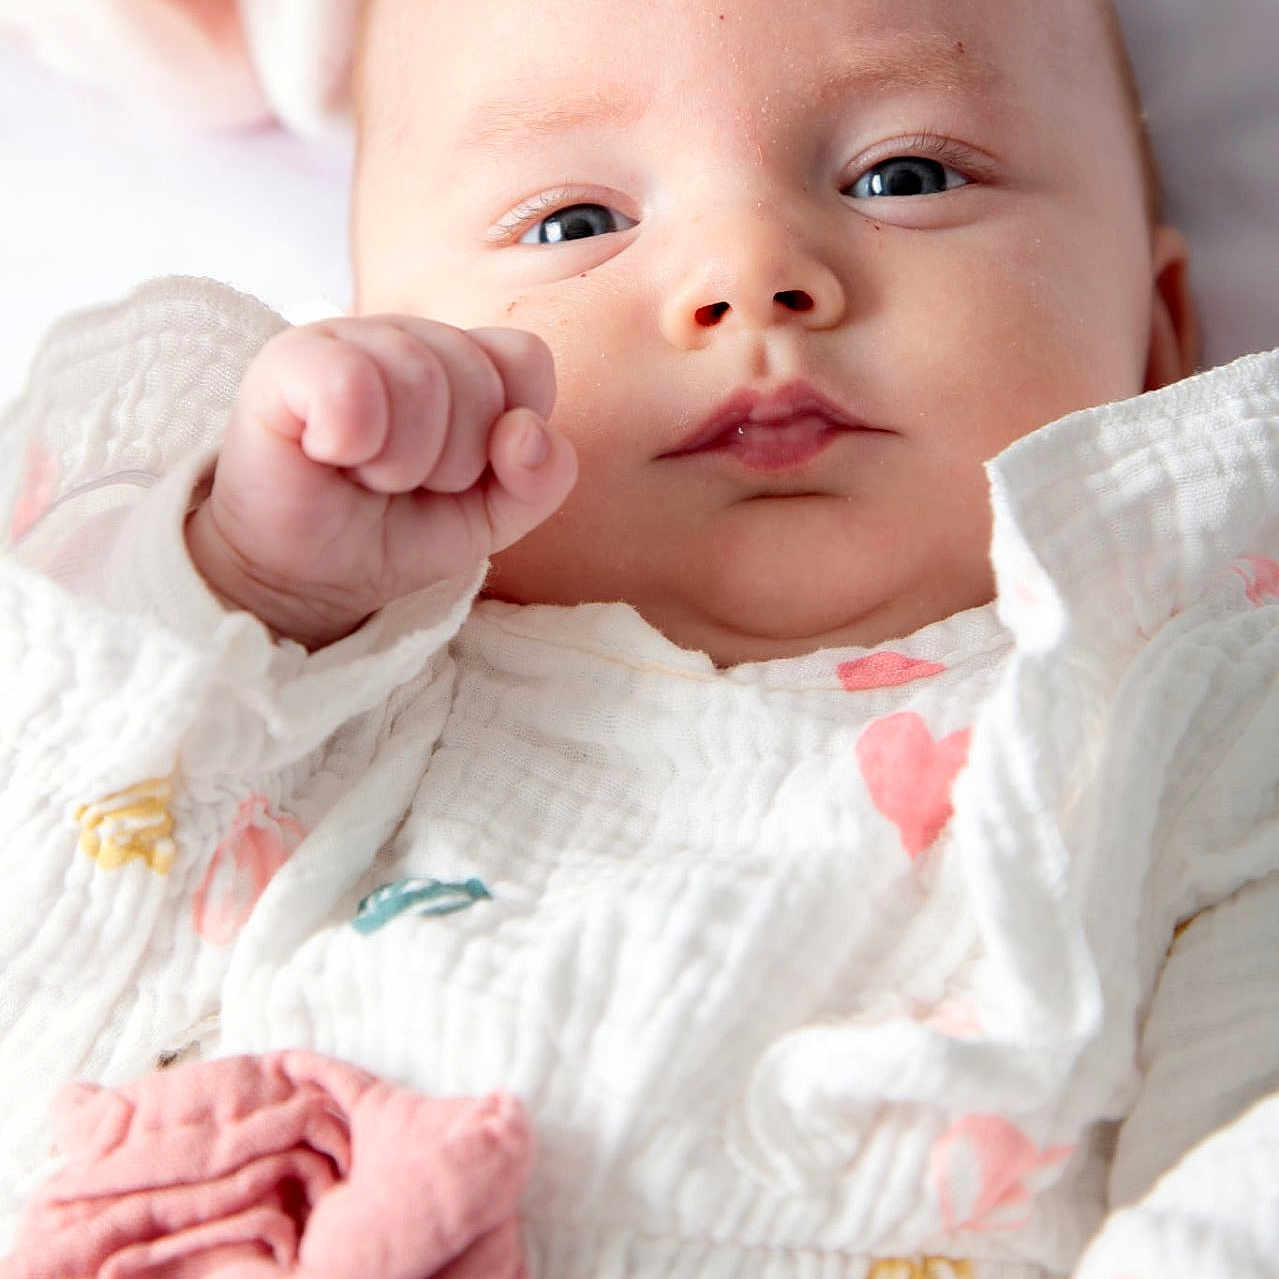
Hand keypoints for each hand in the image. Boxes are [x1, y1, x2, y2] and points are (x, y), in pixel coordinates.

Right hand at [186, 316, 576, 646]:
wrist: (306, 578)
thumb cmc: (393, 533)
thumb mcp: (492, 518)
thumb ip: (541, 479)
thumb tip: (527, 431)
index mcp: (459, 360)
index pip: (525, 359)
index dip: (503, 434)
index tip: (460, 474)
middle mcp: (405, 337)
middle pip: (477, 374)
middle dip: (451, 461)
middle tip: (401, 483)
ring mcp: (345, 338)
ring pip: (420, 377)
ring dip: (401, 462)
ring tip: (365, 476)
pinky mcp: (287, 360)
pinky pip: (349, 380)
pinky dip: (350, 440)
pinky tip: (328, 453)